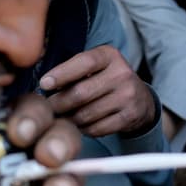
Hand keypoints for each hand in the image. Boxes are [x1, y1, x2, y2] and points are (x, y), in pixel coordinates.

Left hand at [39, 44, 156, 136]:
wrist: (141, 99)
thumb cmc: (107, 80)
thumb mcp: (96, 66)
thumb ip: (74, 71)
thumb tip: (45, 86)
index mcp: (110, 56)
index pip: (84, 63)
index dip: (61, 74)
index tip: (44, 84)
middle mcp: (121, 73)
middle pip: (81, 93)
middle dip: (59, 103)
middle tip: (47, 108)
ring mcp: (128, 96)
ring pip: (87, 114)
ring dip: (69, 119)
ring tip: (62, 117)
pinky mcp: (130, 116)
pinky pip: (97, 128)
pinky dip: (84, 129)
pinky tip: (79, 125)